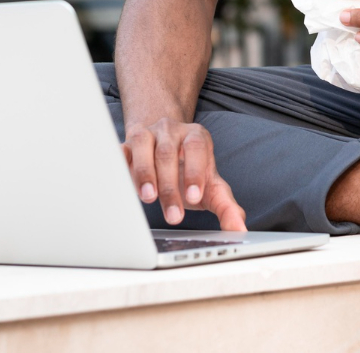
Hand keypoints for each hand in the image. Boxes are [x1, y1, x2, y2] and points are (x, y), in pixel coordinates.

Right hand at [122, 118, 246, 230]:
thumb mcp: (210, 187)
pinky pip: (120, 149)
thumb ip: (226, 206)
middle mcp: (171, 131)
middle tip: (174, 215)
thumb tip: (239, 228)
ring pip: (143, 145)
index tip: (194, 197)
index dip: (196, 171)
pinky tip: (121, 184)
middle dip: (169, 186)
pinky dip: (119, 164)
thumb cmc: (189, 171)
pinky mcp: (126, 144)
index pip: (197, 148)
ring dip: (144, 173)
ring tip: (148, 198)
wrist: (164, 148)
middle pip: (168, 153)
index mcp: (196, 137)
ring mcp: (147, 135)